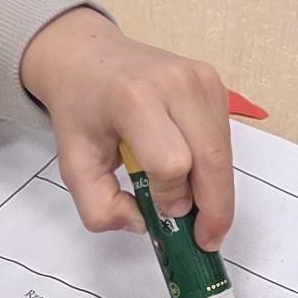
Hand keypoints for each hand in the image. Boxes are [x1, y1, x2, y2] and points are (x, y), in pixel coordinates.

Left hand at [16, 5, 236, 244]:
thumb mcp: (72, 166)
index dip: (171, 196)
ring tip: (195, 205)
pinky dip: (214, 164)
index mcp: (134, 98)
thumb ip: (98, 208)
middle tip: (206, 239)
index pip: (172, 162)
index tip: (163, 212)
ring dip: (216, 188)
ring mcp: (201, 78)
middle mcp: (175, 82)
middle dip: (213, 207)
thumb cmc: (81, 111)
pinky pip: (225, 137)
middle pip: (211, 159)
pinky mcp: (214, 82)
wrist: (88, 58)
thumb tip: (143, 223)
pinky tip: (193, 170)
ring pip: (224, 152)